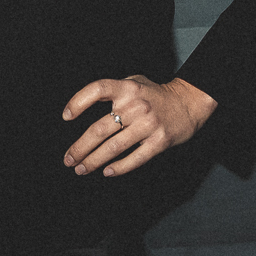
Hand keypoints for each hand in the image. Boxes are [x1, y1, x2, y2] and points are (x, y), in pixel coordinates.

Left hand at [61, 75, 216, 176]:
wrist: (189, 103)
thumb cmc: (154, 94)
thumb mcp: (133, 83)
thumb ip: (111, 91)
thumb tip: (81, 107)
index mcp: (127, 88)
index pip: (98, 89)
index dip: (78, 101)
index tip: (66, 116)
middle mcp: (136, 106)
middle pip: (100, 129)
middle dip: (80, 147)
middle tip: (68, 160)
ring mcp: (149, 125)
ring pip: (113, 147)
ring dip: (93, 161)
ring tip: (81, 169)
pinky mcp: (159, 141)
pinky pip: (135, 159)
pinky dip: (119, 168)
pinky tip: (106, 172)